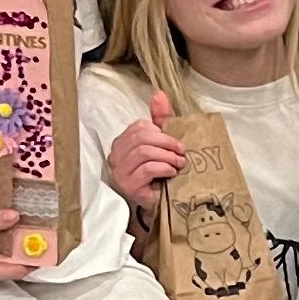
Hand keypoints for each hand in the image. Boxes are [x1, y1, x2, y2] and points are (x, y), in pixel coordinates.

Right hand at [107, 92, 188, 210]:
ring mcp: (119, 172)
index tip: (176, 143)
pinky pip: (146, 169)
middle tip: (182, 151)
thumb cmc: (158, 175)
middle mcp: (116, 156)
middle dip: (166, 142)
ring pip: (143, 152)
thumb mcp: (161, 145)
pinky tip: (171, 171)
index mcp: (122, 143)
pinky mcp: (128, 186)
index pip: (139, 127)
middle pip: (141, 137)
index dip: (160, 132)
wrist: (156, 206)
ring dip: (167, 155)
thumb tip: (159, 94)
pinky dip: (163, 167)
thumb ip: (160, 119)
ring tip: (179, 162)